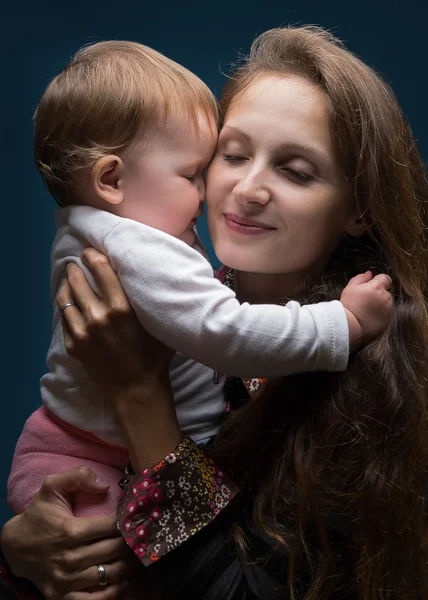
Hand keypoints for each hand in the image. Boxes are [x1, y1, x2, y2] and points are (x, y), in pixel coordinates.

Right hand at [1, 468, 130, 599]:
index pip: (112, 526)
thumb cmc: (38, 515)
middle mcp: (69, 558)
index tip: (135, 518)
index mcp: (70, 530)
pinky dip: (113, 592)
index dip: (127, 521)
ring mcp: (66, 580)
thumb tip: (104, 484)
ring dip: (126, 565)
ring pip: (110, 574)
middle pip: (115, 550)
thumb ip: (77, 476)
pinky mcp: (62, 596)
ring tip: (131, 555)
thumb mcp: (51, 487)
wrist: (14, 547)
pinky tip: (121, 581)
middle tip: (137, 536)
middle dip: (130, 541)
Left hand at [58, 247, 181, 469]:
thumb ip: (147, 299)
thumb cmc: (154, 355)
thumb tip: (147, 275)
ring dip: (67, 285)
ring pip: (65, 298)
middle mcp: (98, 316)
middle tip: (77, 264)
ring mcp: (82, 332)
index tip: (90, 252)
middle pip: (78, 280)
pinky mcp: (73, 345)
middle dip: (76, 268)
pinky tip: (69, 303)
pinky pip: (63, 318)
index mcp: (121, 308)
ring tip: (70, 280)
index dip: (92, 256)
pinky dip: (65, 307)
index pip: (100, 269)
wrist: (137, 389)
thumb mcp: (157, 323)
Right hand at [340, 271, 392, 351]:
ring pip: (387, 303)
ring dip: (380, 304)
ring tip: (367, 310)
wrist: (350, 326)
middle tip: (365, 300)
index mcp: (377, 287)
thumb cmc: (349, 305)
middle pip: (386, 291)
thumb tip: (369, 274)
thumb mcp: (350, 287)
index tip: (372, 286)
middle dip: (378, 293)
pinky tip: (370, 317)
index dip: (379, 281)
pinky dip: (380, 314)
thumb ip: (361, 278)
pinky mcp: (388, 321)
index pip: (385, 278)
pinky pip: (386, 314)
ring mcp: (388, 310)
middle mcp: (386, 297)